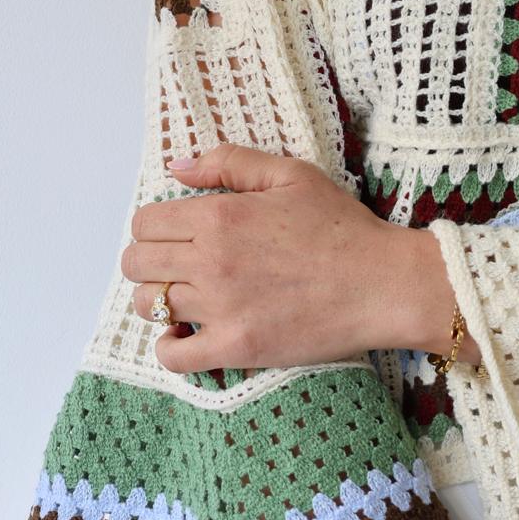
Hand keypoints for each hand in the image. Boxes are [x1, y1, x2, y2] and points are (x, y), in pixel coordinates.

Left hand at [121, 142, 420, 374]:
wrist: (382, 284)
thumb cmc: (342, 227)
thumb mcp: (291, 175)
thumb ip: (230, 163)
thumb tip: (175, 167)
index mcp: (220, 216)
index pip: (144, 223)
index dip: (154, 227)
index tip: (175, 234)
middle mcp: (211, 262)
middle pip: (136, 264)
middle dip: (149, 262)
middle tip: (177, 265)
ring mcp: (221, 308)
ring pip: (149, 306)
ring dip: (159, 300)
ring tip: (186, 297)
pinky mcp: (237, 347)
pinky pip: (173, 356)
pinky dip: (169, 346)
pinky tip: (185, 335)